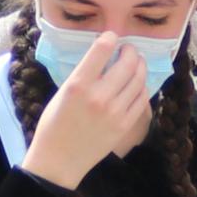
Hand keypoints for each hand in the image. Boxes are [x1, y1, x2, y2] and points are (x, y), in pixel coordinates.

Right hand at [20, 28, 154, 189]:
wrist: (59, 159)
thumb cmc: (55, 123)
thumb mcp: (63, 92)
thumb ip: (84, 74)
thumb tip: (104, 55)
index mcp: (78, 85)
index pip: (102, 49)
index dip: (110, 37)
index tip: (111, 37)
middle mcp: (99, 96)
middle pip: (127, 62)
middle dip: (130, 50)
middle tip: (128, 49)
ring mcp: (115, 112)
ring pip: (139, 79)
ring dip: (140, 66)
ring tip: (136, 63)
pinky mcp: (125, 125)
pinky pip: (142, 98)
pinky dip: (142, 86)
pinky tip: (136, 84)